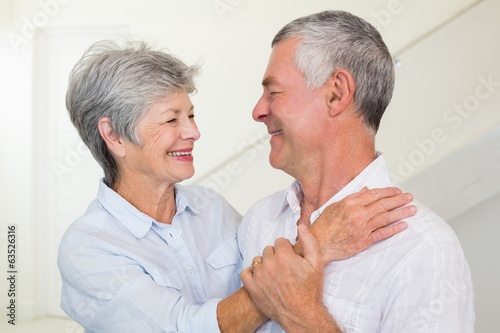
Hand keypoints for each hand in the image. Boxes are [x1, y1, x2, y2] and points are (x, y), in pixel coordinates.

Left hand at [241, 225, 340, 332]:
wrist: (301, 315)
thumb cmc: (310, 291)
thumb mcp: (316, 264)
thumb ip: (309, 242)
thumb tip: (301, 226)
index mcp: (284, 256)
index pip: (280, 241)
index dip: (287, 249)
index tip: (292, 259)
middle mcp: (269, 264)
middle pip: (268, 250)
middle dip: (276, 256)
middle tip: (285, 268)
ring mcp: (259, 276)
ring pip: (258, 260)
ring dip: (265, 264)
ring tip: (275, 275)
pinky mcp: (252, 288)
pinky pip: (245, 272)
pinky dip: (251, 273)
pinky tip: (261, 278)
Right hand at [298, 187, 415, 262]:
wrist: (319, 244)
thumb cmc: (324, 225)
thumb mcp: (334, 206)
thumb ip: (352, 198)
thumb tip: (366, 191)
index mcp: (350, 203)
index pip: (374, 194)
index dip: (388, 191)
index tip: (397, 190)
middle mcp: (358, 214)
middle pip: (383, 205)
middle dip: (399, 200)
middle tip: (409, 197)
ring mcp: (362, 228)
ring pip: (386, 218)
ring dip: (401, 213)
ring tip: (412, 209)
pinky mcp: (364, 241)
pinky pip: (383, 233)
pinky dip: (394, 229)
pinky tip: (404, 225)